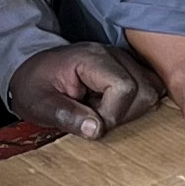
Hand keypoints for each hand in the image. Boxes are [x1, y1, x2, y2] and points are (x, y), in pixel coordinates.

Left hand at [4, 39, 154, 139]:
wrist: (31, 69)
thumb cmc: (34, 85)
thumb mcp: (39, 104)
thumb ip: (66, 115)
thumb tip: (97, 130)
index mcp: (91, 58)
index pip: (124, 87)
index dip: (112, 114)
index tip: (89, 120)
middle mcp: (113, 54)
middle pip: (145, 90)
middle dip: (123, 114)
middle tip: (94, 116)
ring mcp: (124, 60)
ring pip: (153, 90)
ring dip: (131, 110)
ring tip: (102, 110)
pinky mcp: (129, 68)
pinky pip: (150, 87)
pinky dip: (136, 104)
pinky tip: (113, 107)